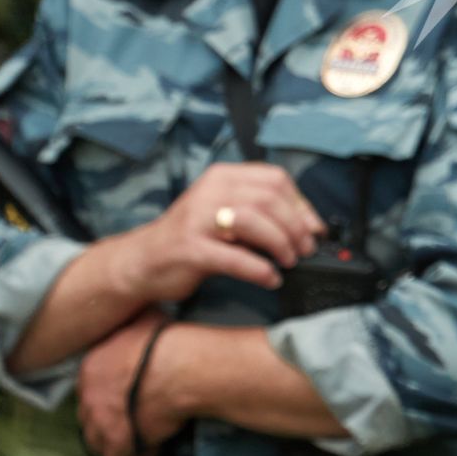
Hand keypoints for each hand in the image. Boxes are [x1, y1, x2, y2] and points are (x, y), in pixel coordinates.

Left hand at [77, 310, 183, 455]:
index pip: (90, 388)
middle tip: (134, 418)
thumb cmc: (167, 340)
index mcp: (91, 365)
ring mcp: (99, 421)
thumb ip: (133, 325)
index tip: (129, 396)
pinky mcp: (116, 442)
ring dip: (117, 442)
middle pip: (89, 416)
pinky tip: (153, 450)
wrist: (180, 367)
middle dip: (108, 420)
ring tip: (141, 439)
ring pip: (97, 441)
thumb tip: (141, 318)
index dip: (108, 395)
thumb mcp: (144, 319)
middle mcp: (88, 394)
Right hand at [109, 163, 325, 302]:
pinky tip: (270, 278)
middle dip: (296, 227)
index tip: (314, 227)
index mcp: (223, 176)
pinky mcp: (190, 249)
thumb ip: (261, 211)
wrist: (142, 262)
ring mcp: (197, 219)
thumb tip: (310, 225)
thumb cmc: (193, 238)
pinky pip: (235, 258)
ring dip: (281, 244)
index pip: (275, 179)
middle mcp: (210, 191)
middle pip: (269, 200)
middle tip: (305, 249)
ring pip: (255, 223)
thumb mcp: (226, 212)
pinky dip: (260, 270)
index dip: (301, 204)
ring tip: (289, 261)